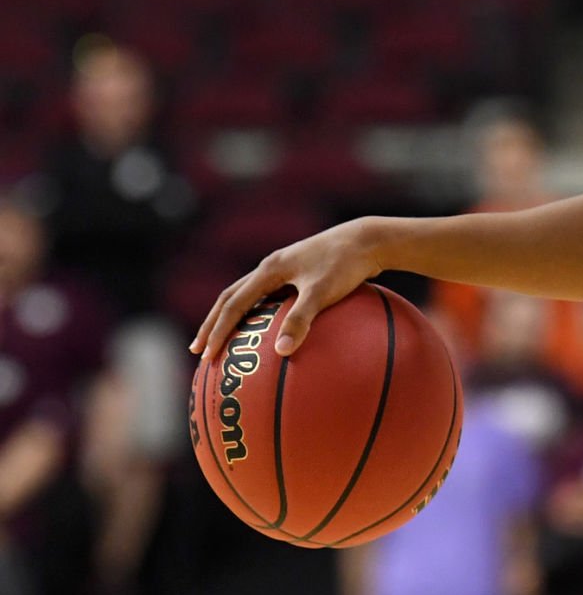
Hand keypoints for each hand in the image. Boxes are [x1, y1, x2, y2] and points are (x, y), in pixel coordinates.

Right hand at [189, 219, 385, 360]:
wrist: (371, 239)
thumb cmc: (347, 264)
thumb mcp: (323, 292)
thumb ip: (301, 320)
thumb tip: (281, 352)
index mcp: (269, 269)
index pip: (233, 304)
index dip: (217, 330)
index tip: (206, 355)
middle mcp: (272, 266)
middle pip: (231, 297)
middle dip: (213, 324)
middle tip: (199, 351)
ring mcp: (286, 267)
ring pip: (250, 294)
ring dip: (234, 317)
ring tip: (227, 340)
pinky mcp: (302, 272)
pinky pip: (272, 296)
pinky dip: (261, 313)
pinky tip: (270, 331)